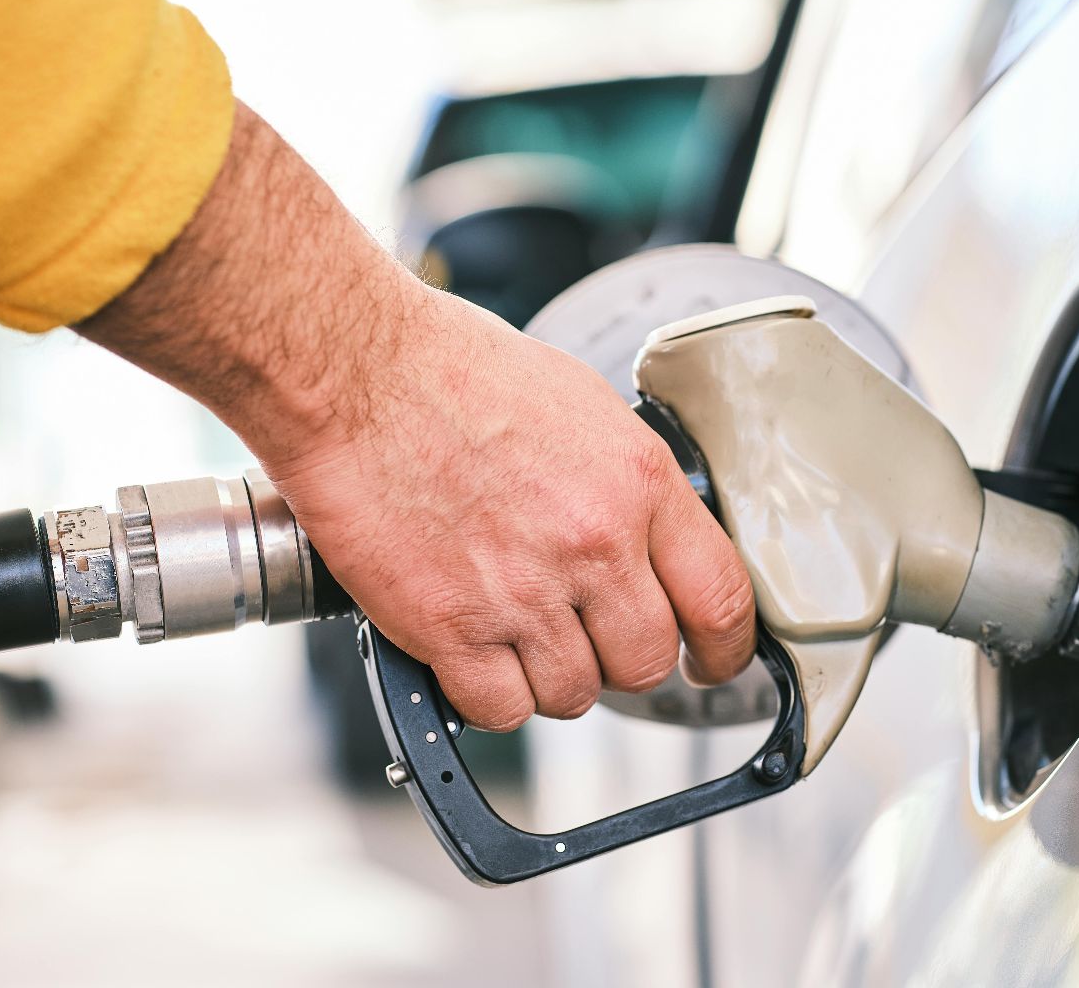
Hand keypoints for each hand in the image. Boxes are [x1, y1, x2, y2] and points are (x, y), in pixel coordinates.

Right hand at [78, 103, 756, 729]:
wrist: (353, 372)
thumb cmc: (451, 370)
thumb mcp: (580, 406)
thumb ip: (626, 484)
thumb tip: (646, 539)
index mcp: (639, 482)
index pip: (722, 600)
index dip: (725, 650)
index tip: (710, 663)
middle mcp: (595, 543)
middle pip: (647, 663)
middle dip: (618, 659)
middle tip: (583, 636)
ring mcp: (524, 593)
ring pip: (573, 695)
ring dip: (547, 676)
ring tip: (510, 629)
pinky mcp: (451, 628)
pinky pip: (499, 710)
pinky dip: (485, 694)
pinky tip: (468, 651)